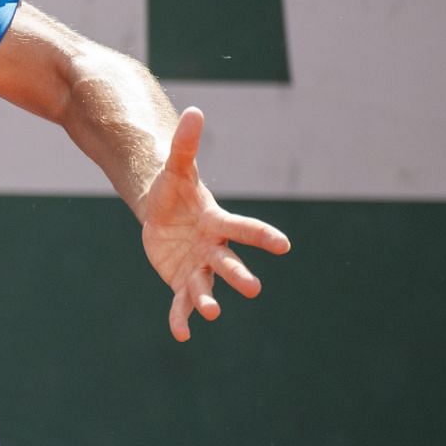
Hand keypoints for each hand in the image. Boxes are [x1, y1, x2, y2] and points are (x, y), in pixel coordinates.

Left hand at [138, 107, 291, 341]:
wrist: (162, 213)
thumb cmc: (175, 190)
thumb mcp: (176, 168)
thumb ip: (186, 144)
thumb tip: (195, 110)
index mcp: (216, 222)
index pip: (242, 229)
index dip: (261, 236)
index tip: (283, 245)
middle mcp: (213, 249)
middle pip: (229, 262)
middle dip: (239, 275)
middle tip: (253, 289)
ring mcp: (198, 267)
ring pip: (206, 286)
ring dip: (209, 300)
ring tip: (212, 313)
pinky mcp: (181, 281)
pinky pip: (182, 303)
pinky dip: (181, 318)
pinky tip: (180, 335)